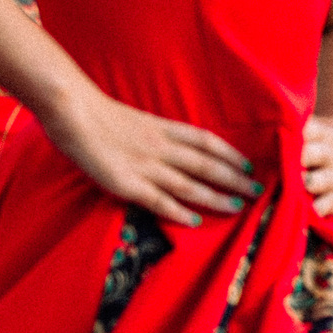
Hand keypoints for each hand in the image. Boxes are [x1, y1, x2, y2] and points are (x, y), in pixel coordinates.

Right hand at [39, 85, 258, 226]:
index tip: (249, 164)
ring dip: (216, 197)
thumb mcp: (137, 120)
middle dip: (235, 178)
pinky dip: (178, 212)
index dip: (230, 154)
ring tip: (238, 207)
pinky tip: (195, 221)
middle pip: (207, 165)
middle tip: (258, 190)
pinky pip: (159, 201)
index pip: (207, 142)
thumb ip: (156, 134)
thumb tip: (173, 147)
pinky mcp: (127, 183)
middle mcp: (162, 147)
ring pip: (190, 184)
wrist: (73, 111)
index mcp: (164, 128)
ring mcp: (146, 166)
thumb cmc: (99, 114)